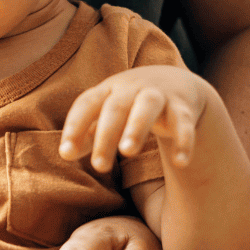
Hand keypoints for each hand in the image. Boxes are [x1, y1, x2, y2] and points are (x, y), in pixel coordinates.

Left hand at [61, 66, 211, 172]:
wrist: (174, 82)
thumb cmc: (129, 104)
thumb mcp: (106, 114)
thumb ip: (87, 133)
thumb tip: (65, 155)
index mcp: (108, 89)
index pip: (87, 104)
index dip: (75, 126)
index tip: (66, 154)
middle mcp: (131, 88)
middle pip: (116, 107)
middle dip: (106, 134)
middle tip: (99, 167)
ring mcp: (158, 94)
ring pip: (147, 106)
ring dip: (136, 127)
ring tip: (128, 152)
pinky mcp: (182, 106)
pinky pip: (183, 122)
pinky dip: (183, 141)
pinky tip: (180, 163)